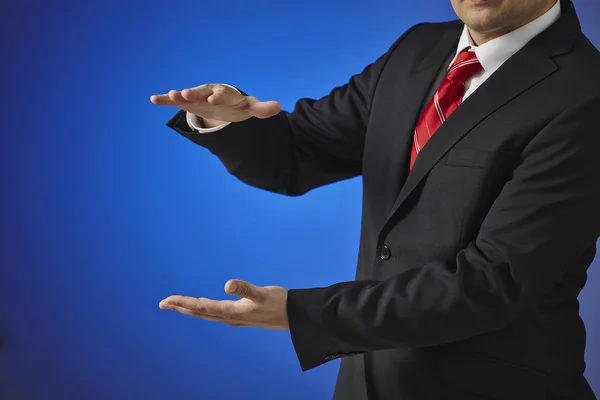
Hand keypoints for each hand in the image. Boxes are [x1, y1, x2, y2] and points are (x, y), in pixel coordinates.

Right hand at [150, 84, 281, 127]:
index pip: (223, 95)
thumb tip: (278, 107)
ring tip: (173, 95)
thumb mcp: (249, 108)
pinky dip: (165, 99)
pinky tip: (154, 99)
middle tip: (187, 94)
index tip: (214, 100)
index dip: (219, 97)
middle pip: (203, 93)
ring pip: (188, 95)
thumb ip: (261, 108)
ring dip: (180, 95)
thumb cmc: (236, 106)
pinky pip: (175, 100)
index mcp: (225, 94)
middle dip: (196, 94)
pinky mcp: (187, 102)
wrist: (223, 101)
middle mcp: (209, 93)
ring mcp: (197, 97)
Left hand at [159, 279, 289, 329]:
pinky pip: (214, 313)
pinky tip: (203, 308)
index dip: (183, 302)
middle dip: (181, 307)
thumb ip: (245, 288)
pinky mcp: (240, 316)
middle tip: (163, 303)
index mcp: (231, 311)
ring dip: (190, 309)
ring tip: (177, 305)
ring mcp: (234, 318)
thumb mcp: (262, 293)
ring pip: (206, 314)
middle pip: (199, 312)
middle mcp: (229, 317)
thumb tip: (228, 284)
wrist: (293, 317)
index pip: (201, 306)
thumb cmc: (278, 303)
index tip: (167, 300)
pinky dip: (203, 310)